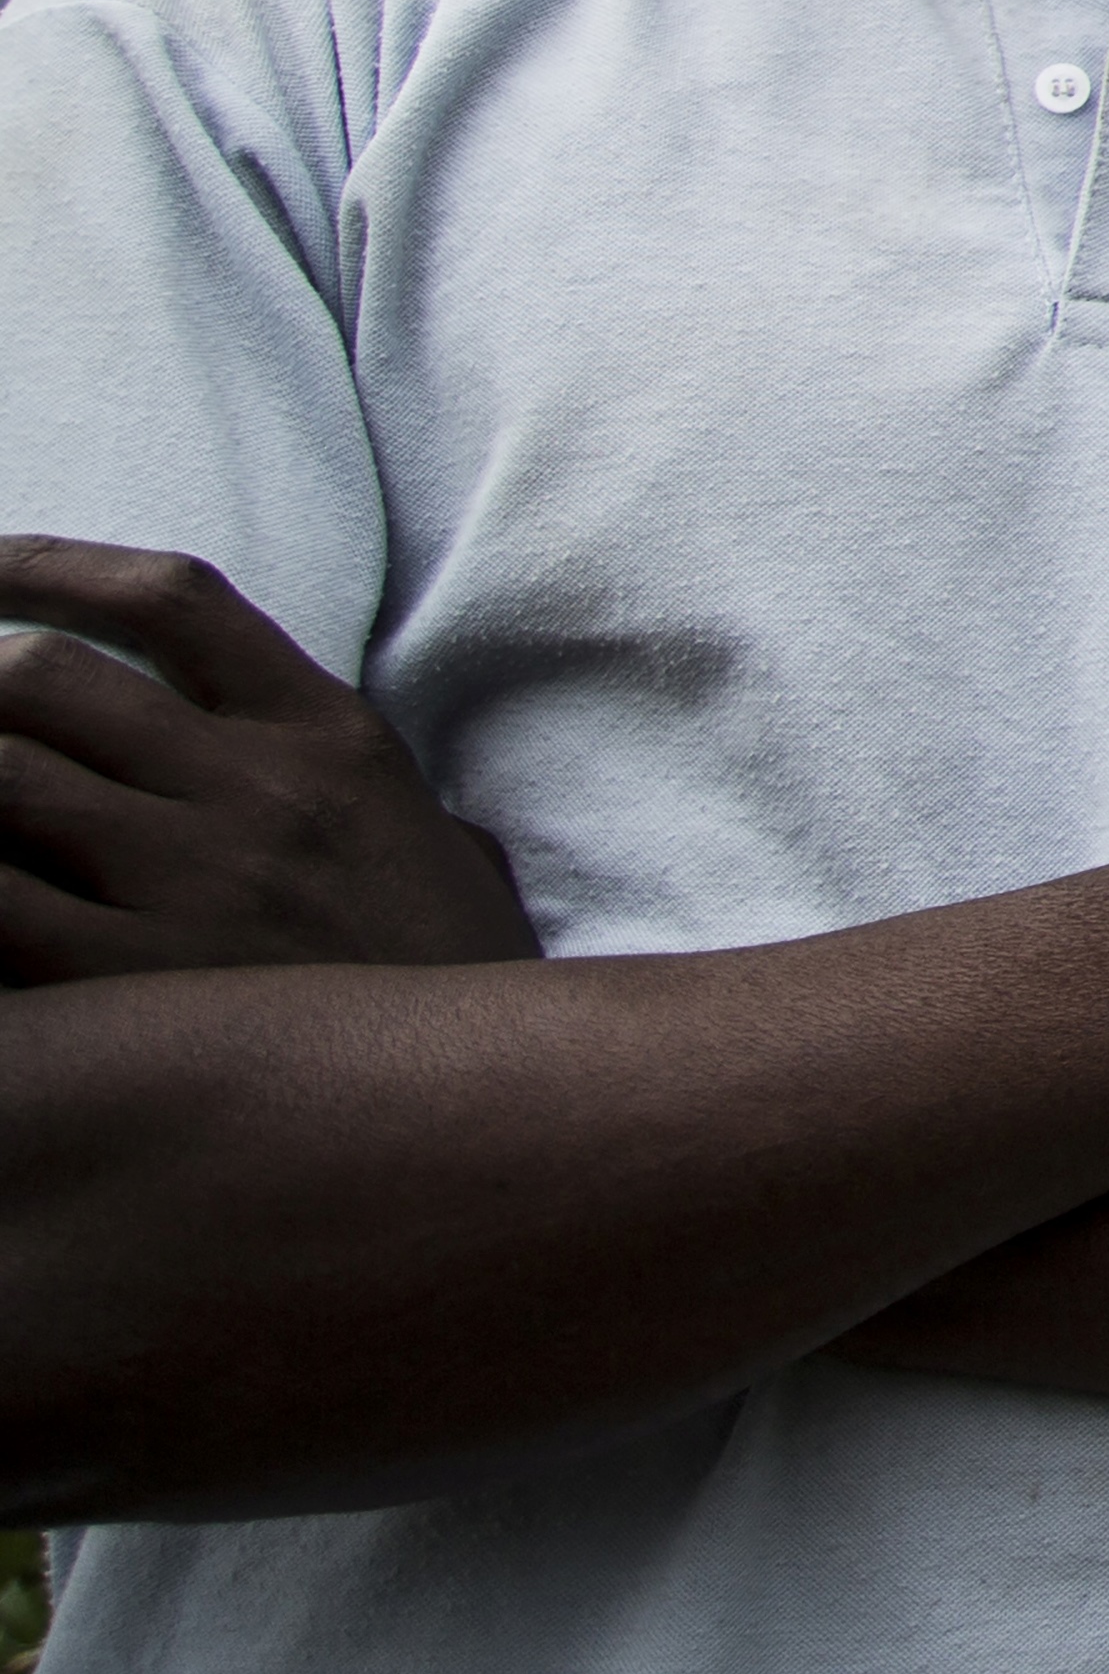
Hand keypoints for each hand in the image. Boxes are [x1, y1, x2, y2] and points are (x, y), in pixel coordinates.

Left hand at [0, 539, 536, 981]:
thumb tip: (272, 748)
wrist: (499, 1108)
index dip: (52, 566)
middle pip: (44, 678)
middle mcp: (259, 792)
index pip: (171, 599)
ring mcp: (195, 887)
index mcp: (331, 736)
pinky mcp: (134, 988)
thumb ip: (351, 779)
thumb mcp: (434, 839)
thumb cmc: (450, 979)